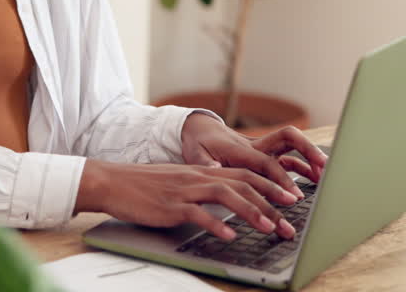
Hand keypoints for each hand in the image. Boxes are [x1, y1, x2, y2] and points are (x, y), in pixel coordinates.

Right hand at [75, 159, 301, 239]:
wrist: (113, 181)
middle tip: (291, 218)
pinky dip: (216, 224)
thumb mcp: (180, 183)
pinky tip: (229, 235)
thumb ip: (204, 189)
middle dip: (271, 200)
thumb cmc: (146, 186)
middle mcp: (199, 177)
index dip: (271, 185)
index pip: (245, 174)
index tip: (291, 199)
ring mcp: (185, 190)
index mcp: (203, 171)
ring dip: (252, 211)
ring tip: (270, 227)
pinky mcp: (171, 205)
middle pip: (243, 183)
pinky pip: (197, 214)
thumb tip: (228, 204)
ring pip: (226, 195)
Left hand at [180, 113, 327, 197]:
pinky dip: (303, 166)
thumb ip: (206, 164)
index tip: (293, 196)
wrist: (199, 128)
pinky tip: (315, 178)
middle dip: (307, 151)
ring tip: (326, 176)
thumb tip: (216, 172)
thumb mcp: (196, 154)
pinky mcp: (265, 153)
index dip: (281, 178)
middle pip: (288, 139)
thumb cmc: (198, 143)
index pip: (266, 162)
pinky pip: (288, 157)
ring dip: (310, 158)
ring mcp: (262, 148)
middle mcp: (256, 145)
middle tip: (323, 168)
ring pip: (292, 146)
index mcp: (241, 149)